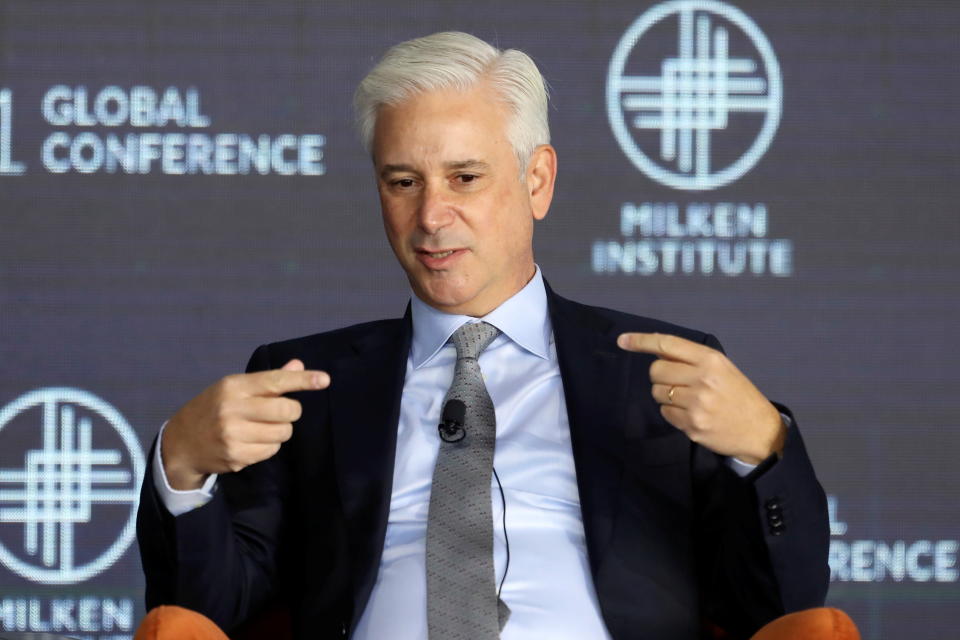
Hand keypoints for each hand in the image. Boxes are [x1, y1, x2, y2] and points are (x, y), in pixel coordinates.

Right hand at [161, 359, 330, 489]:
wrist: (181, 443)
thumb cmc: (213, 408)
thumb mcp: (235, 388)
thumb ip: (269, 379)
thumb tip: (298, 365)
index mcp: (234, 386)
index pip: (275, 381)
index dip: (302, 380)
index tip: (324, 380)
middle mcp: (233, 409)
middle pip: (287, 410)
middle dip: (291, 412)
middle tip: (279, 412)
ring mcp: (234, 435)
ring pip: (283, 433)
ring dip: (279, 431)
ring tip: (260, 428)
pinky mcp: (237, 457)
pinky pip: (272, 450)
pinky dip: (269, 446)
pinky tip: (252, 442)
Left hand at [617, 332, 784, 464]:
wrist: (760, 430)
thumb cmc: (738, 394)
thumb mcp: (721, 368)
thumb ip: (691, 359)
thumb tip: (656, 351)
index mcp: (710, 360)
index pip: (668, 344)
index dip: (641, 341)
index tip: (622, 340)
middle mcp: (702, 379)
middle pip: (656, 370)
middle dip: (660, 376)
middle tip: (678, 383)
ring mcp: (696, 404)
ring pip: (657, 393)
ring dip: (666, 395)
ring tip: (689, 400)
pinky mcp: (692, 425)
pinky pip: (665, 413)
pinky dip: (672, 413)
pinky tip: (691, 414)